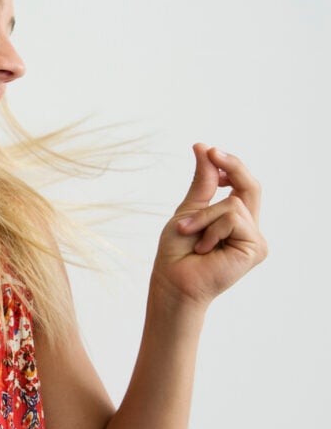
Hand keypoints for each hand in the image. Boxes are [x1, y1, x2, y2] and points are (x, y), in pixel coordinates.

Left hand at [152, 144, 266, 307]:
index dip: (230, 165)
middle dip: (231, 167)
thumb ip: (203, 183)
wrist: (173, 281)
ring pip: (234, 204)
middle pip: (251, 186)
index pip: (242, 185)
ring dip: (203, 216)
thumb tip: (203, 148)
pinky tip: (203, 249)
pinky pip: (233, 219)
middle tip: (212, 152)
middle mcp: (248, 227)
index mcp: (234, 218)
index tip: (209, 150)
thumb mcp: (188, 210)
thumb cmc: (177, 251)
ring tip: (190, 234)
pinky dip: (210, 229)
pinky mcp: (256, 248)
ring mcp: (254, 238)